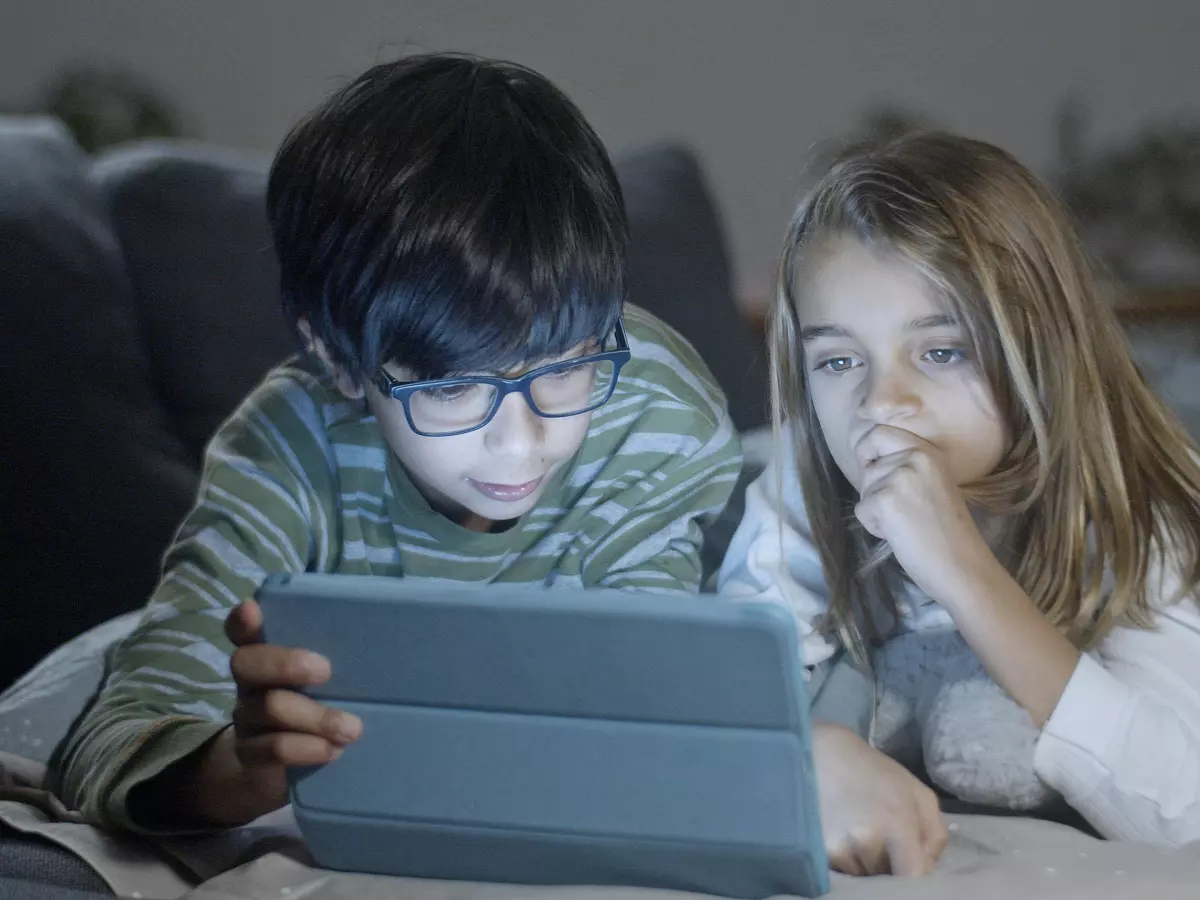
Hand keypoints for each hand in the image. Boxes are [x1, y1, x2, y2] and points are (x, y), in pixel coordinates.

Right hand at [193, 599, 362, 825]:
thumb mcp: (327, 680)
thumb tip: (390, 635)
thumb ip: (340, 657)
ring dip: (316, 716)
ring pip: (269, 707)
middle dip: (286, 663)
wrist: (283, 769)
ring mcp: (247, 717)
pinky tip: (333, 750)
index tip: (254, 610)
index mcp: (267, 655)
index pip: (243, 630)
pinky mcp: (251, 753)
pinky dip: (306, 748)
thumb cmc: (322, 704)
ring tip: (352, 729)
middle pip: (247, 663)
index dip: (243, 620)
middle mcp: (250, 682)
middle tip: (327, 671)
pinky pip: (273, 748)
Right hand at [813, 722, 947, 875]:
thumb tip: (928, 867)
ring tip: (860, 833)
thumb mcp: (918, 793)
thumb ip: (935, 834)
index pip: (914, 876)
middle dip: (891, 864)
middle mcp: (865, 839)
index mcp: (896, 822)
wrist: (822, 756)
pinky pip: (844, 871)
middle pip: (889, 877)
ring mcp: (839, 847)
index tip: (912, 865)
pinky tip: (843, 834)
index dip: (917, 877)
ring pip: (865, 875)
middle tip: (883, 837)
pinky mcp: (819, 851)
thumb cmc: (876, 773)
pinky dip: (848, 860)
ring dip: (868, 863)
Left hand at [853, 425, 996, 605]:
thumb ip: (906, 467)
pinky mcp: (884, 500)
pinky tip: (899, 534)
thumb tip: (868, 461)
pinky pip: (861, 508)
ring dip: (875, 507)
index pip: (881, 431)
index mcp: (929, 451)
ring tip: (905, 523)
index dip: (867, 446)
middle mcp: (914, 457)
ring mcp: (899, 476)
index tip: (870, 465)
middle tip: (892, 504)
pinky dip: (873, 525)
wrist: (962, 565)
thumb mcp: (932, 483)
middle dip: (870, 478)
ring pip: (864, 485)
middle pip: (866, 454)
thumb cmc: (948, 532)